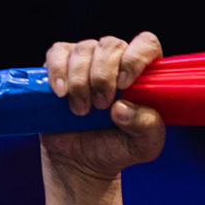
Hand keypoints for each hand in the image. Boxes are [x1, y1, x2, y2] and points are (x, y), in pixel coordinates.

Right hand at [39, 33, 166, 183]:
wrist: (82, 160)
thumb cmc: (118, 147)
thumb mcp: (143, 146)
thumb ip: (146, 126)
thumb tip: (122, 107)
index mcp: (143, 74)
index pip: (147, 44)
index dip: (136, 58)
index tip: (124, 84)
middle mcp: (116, 61)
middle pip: (111, 45)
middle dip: (103, 76)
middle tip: (101, 106)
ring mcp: (88, 60)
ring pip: (84, 49)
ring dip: (80, 80)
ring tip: (81, 110)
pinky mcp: (60, 65)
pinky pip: (58, 53)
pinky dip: (58, 72)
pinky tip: (61, 94)